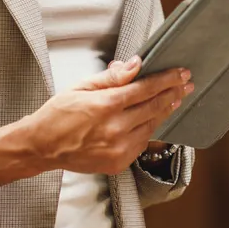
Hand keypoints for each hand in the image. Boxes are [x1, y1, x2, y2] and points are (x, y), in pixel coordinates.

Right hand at [0, 57, 192, 180]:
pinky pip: (142, 144)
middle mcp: (115, 129)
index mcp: (106, 105)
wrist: (41, 146)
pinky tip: (153, 120)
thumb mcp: (82, 87)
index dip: (167, 80)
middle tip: (187, 84)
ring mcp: (118, 148)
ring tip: (175, 99)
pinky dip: (149, 130)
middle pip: (154, 107)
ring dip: (165, 111)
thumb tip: (135, 65)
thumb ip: (112, 77)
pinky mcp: (118, 163)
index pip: (146, 89)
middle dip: (173, 93)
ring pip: (152, 126)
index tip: (181, 73)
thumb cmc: (58, 114)